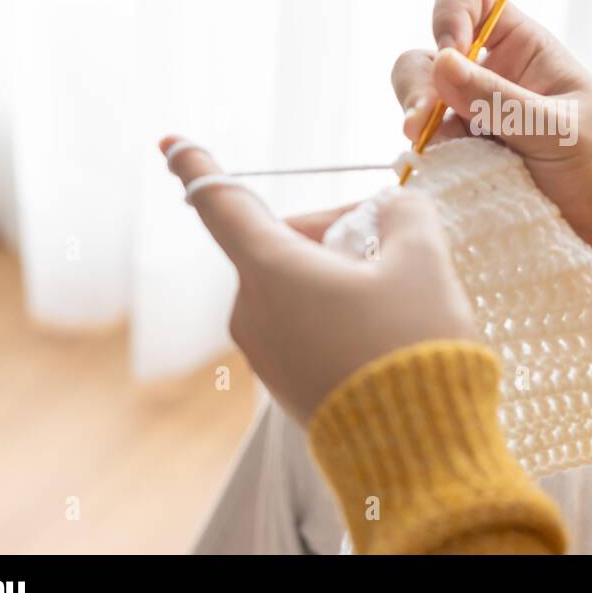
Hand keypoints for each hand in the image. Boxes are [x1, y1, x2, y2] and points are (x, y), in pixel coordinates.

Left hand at [161, 137, 475, 425]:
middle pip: (287, 242)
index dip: (198, 164)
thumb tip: (393, 213)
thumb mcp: (423, 260)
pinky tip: (391, 336)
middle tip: (400, 246)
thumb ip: (405, 214)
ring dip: (348, 276)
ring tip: (405, 301)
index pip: (222, 202)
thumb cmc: (413, 345)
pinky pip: (308, 325)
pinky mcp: (289, 385)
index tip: (168, 139)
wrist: (418, 453)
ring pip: (302, 285)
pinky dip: (344, 314)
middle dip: (340, 232)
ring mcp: (267, 353)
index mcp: (271, 270)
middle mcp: (252, 311)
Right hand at [391, 0, 591, 256]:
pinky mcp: (458, 154)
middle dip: (418, 81)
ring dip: (412, 114)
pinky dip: (420, 152)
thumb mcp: (560, 129)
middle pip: (428, 53)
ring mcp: (468, 115)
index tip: (450, 49)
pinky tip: (431, 167)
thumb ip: (502, 100)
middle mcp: (487, 74)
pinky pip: (423, 143)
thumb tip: (441, 62)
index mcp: (521, 48)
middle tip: (421, 121)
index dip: (450, 12)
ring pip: (417, 96)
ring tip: (420, 143)